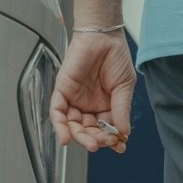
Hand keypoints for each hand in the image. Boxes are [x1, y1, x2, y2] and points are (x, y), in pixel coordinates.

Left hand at [50, 28, 135, 154]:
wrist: (103, 36)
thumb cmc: (115, 57)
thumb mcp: (124, 87)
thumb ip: (122, 109)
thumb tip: (124, 131)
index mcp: (104, 105)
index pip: (105, 128)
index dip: (111, 139)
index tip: (119, 146)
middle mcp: (88, 105)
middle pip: (88, 130)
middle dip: (96, 139)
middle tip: (105, 143)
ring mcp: (74, 99)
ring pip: (73, 125)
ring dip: (80, 137)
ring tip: (92, 143)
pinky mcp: (62, 91)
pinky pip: (57, 112)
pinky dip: (59, 126)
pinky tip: (66, 138)